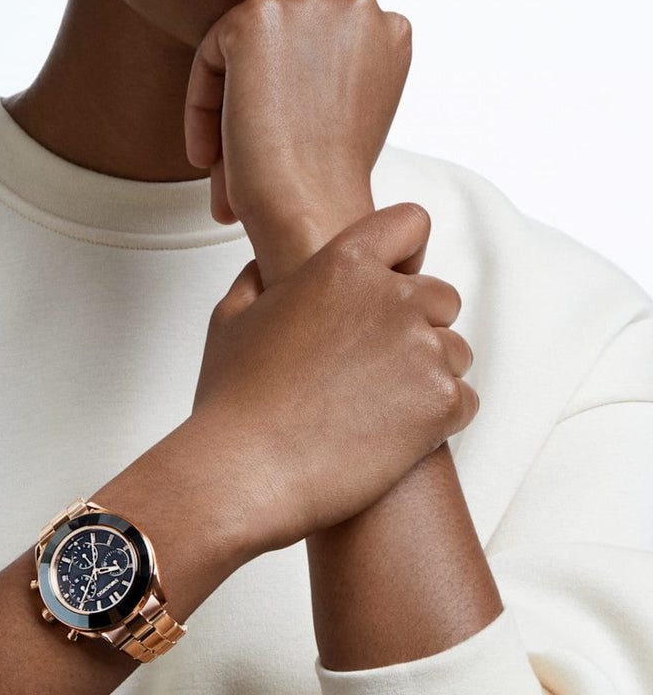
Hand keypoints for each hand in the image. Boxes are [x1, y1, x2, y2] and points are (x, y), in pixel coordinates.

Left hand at [184, 0, 410, 285]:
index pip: (321, 43)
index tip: (277, 146)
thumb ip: (326, 76)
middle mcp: (357, 4)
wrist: (311, 204)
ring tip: (220, 164)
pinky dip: (202, 105)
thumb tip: (282, 79)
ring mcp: (307, 5)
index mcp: (389, 30)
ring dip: (230, 102)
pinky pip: (212, 53)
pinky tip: (208, 155)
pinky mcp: (257, 18)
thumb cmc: (329, 182)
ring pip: (247, 47)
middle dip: (260, 95)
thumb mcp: (346, 115)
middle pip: (285, 38)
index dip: (291, 96)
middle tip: (239, 158)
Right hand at [189, 203, 476, 555]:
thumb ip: (258, 279)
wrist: (245, 470)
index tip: (392, 286)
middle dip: (419, 326)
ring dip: (426, 375)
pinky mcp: (441, 403)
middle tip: (373, 369)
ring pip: (455, 352)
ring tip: (374, 409)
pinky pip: (464, 400)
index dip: (406, 255)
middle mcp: (393, 298)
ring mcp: (423, 350)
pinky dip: (437, 419)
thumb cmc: (232, 399)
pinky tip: (390, 435)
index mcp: (343, 264)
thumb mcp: (230, 319)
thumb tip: (267, 268)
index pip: (411, 224)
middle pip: (443, 296)